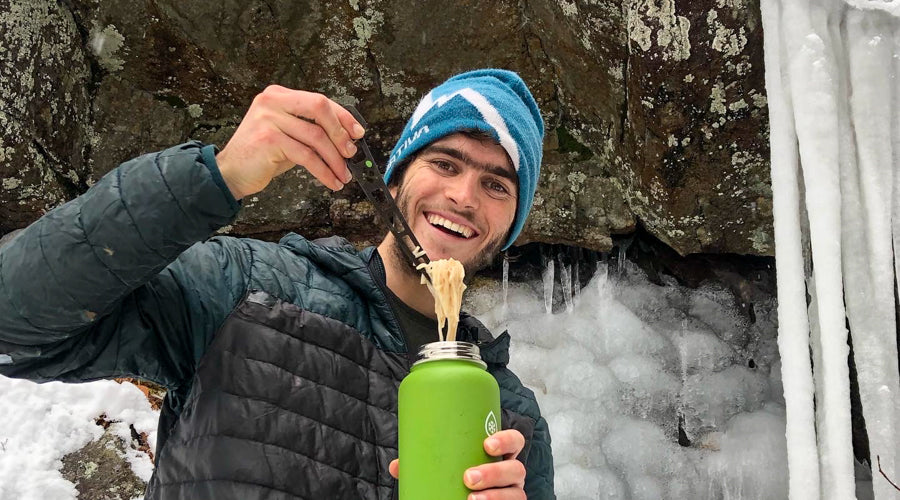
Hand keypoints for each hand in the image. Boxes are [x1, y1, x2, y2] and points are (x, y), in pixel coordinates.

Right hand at [215, 85, 365, 198]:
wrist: (231, 172)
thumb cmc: (261, 155)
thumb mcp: (288, 135)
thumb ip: (311, 130)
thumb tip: (346, 138)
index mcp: (279, 95)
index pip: (319, 101)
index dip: (343, 117)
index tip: (358, 132)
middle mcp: (272, 101)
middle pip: (320, 109)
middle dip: (340, 133)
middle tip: (351, 153)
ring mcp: (269, 118)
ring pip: (316, 137)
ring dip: (335, 159)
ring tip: (343, 174)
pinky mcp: (269, 139)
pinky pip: (307, 156)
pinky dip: (324, 171)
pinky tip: (331, 181)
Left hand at [388, 429, 526, 499]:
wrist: (461, 499)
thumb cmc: (458, 479)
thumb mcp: (446, 470)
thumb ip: (426, 464)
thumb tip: (396, 466)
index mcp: (500, 455)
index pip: (515, 441)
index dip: (506, 440)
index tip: (486, 444)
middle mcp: (512, 474)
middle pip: (515, 469)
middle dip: (494, 472)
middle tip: (468, 477)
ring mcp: (513, 494)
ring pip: (515, 494)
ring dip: (495, 497)